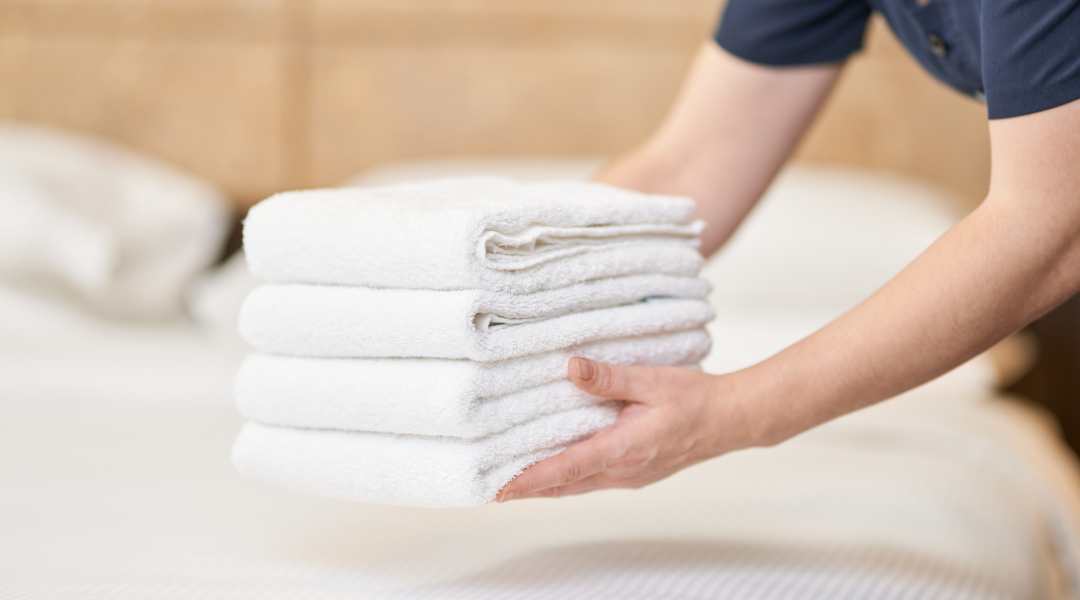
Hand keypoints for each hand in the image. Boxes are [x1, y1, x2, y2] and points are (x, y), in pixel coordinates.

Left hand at [495, 357, 758, 501]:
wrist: (732, 419)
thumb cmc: (696, 400)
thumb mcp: (650, 380)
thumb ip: (608, 377)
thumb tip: (571, 368)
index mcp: (623, 449)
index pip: (566, 470)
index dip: (530, 480)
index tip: (501, 489)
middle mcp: (623, 470)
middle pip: (565, 486)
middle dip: (529, 489)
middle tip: (493, 489)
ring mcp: (630, 475)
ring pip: (578, 486)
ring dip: (547, 486)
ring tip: (515, 482)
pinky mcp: (636, 471)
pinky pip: (593, 480)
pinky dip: (568, 480)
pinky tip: (557, 470)